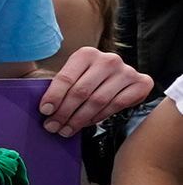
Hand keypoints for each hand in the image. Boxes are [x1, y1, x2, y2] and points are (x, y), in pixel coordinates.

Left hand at [38, 46, 152, 135]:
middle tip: (53, 126)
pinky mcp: (141, 83)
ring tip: (66, 130)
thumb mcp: (74, 74)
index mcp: (86, 54)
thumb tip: (43, 108)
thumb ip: (61, 85)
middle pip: (81, 91)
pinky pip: (116, 105)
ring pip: (98, 101)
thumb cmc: (90, 77)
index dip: (54, 96)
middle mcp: (108, 60)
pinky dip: (99, 117)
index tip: (45, 111)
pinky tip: (86, 124)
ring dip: (79, 119)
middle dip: (64, 112)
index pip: (66, 78)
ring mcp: (126, 71)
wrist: (121, 75)